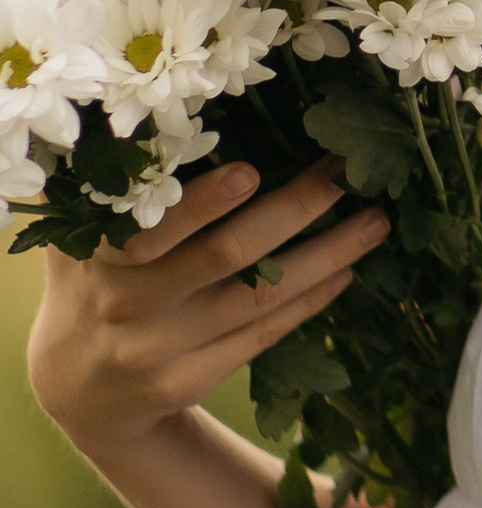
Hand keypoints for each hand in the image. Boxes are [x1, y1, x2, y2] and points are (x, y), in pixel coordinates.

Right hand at [26, 160, 388, 465]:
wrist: (81, 390)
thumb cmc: (93, 287)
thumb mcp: (80, 243)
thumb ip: (103, 191)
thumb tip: (143, 118)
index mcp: (100, 259)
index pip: (153, 228)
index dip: (203, 202)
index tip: (252, 169)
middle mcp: (129, 304)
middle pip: (226, 255)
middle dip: (294, 209)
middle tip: (347, 173)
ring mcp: (160, 349)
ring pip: (260, 297)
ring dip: (326, 255)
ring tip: (375, 222)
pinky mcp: (191, 379)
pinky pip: (263, 334)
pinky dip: (309, 300)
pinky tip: (347, 272)